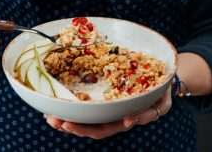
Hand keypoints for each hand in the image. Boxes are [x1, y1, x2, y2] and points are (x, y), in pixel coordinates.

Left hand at [45, 86, 171, 138]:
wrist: (162, 82)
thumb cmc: (161, 92)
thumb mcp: (161, 103)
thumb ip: (148, 113)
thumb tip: (129, 122)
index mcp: (123, 119)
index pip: (101, 129)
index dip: (84, 129)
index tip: (67, 125)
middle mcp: (113, 117)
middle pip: (88, 126)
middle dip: (69, 125)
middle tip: (52, 119)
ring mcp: (108, 108)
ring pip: (85, 118)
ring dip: (66, 118)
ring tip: (49, 115)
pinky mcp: (105, 98)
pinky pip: (87, 106)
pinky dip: (73, 107)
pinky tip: (60, 104)